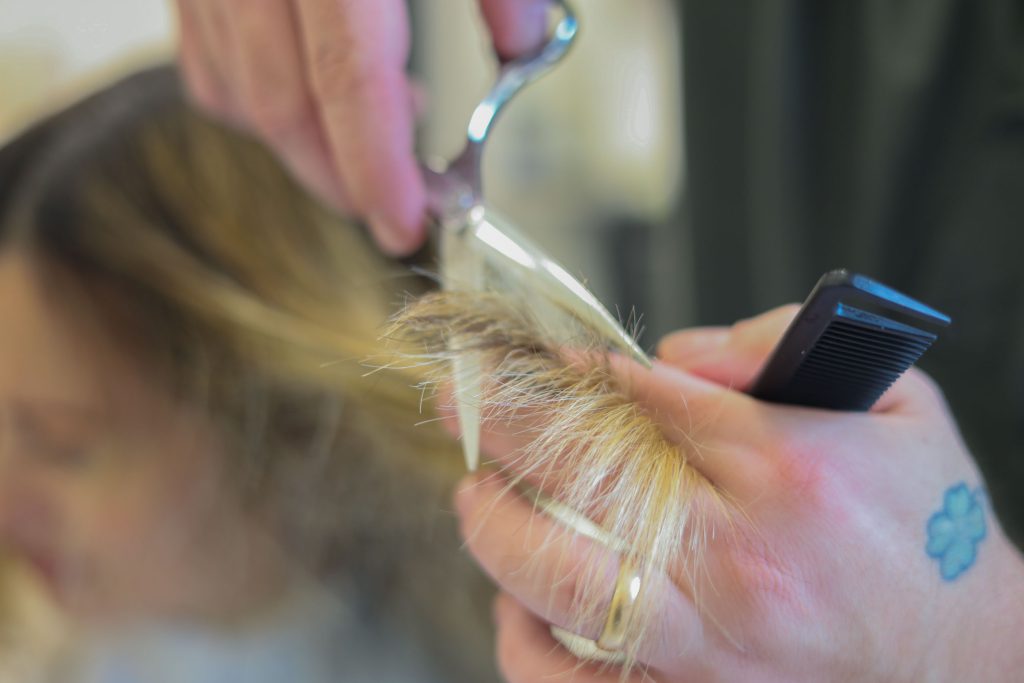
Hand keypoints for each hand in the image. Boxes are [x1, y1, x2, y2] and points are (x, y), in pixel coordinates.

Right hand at [173, 0, 550, 254]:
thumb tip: (525, 44)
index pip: (350, 88)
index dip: (378, 171)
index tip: (407, 225)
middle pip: (284, 109)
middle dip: (341, 177)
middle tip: (394, 205)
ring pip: (236, 93)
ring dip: (302, 143)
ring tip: (371, 134)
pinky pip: (206, 62)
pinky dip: (255, 100)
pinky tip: (308, 94)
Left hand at [454, 306, 1023, 681]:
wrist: (967, 662)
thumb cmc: (926, 532)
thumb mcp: (895, 403)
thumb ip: (779, 352)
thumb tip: (669, 358)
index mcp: (788, 469)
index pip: (641, 399)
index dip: (570, 372)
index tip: (529, 360)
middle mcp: (739, 557)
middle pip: (582, 473)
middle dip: (502, 423)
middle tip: (458, 399)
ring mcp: (707, 641)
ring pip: (559, 579)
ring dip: (497, 528)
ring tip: (475, 494)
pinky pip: (571, 679)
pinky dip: (525, 640)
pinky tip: (514, 603)